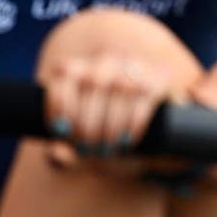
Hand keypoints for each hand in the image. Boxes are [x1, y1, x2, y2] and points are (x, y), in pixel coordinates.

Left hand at [43, 55, 175, 166]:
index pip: (65, 74)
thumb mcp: (79, 145)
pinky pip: (146, 96)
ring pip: (122, 87)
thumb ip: (62, 155)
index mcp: (79, 68)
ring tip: (107, 149)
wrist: (147, 133)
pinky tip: (127, 141)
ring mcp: (135, 66)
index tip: (61, 132)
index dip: (60, 103)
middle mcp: (106, 61)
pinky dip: (135, 122)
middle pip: (93, 82)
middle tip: (87, 148)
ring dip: (112, 123)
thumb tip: (57, 153)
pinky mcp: (159, 78)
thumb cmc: (102, 137)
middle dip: (87, 120)